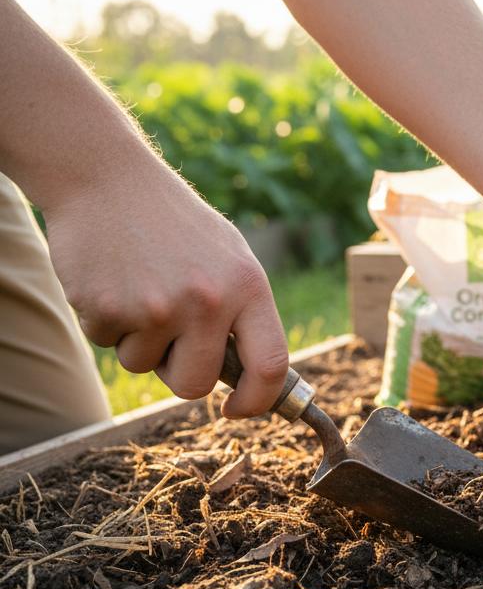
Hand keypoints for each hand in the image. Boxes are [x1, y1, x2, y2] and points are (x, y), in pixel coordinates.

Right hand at [43, 165, 288, 417]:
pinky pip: (106, 343)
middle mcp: (208, 300)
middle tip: (169, 338)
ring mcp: (157, 306)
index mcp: (248, 287)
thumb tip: (261, 379)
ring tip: (139, 287)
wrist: (108, 179)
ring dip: (137, 340)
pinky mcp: (108, 308)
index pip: (270, 365)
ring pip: (143, 366)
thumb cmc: (176, 225)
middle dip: (179, 374)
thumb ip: (245, 314)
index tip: (237, 409)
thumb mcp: (230, 258)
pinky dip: (105, 322)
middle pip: (195, 384)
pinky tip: (112, 279)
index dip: (257, 401)